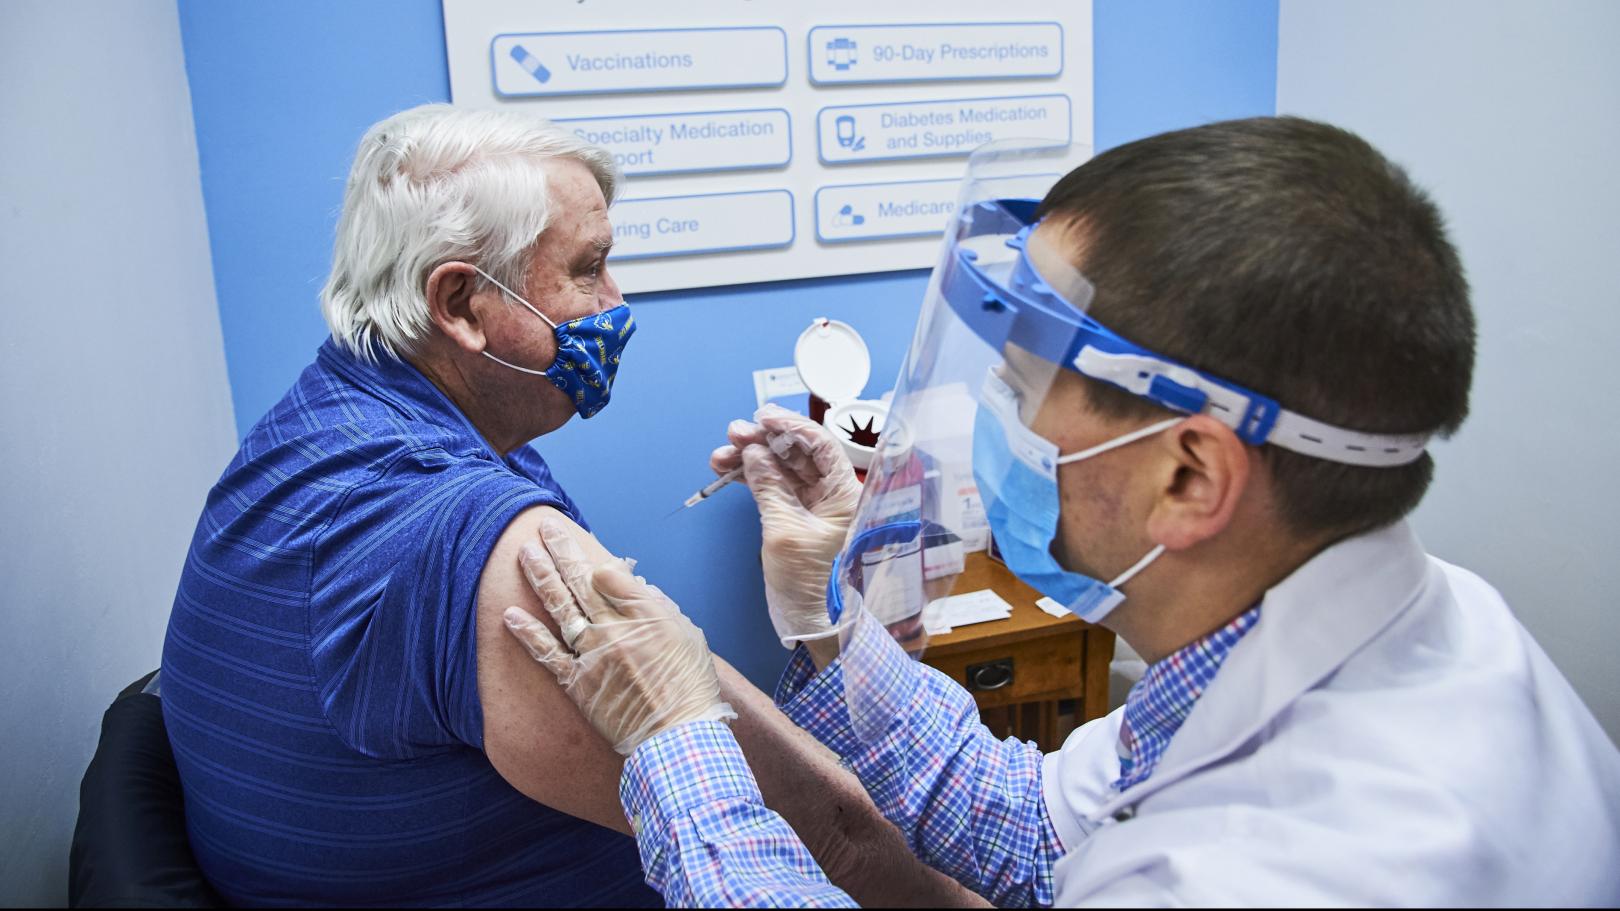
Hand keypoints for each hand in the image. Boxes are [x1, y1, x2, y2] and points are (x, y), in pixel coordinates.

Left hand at [503, 514, 734, 755]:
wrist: (677, 735)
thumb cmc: (690, 687)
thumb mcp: (688, 636)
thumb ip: (659, 608)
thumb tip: (636, 586)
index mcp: (646, 615)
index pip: (612, 575)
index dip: (592, 559)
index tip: (578, 546)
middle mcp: (615, 629)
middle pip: (581, 581)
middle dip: (561, 550)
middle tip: (545, 527)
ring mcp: (593, 654)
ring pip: (560, 607)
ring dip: (541, 577)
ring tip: (525, 553)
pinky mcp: (578, 682)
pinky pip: (547, 654)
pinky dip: (528, 633)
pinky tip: (510, 614)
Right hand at [710, 404, 862, 649]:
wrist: (814, 624)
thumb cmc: (812, 584)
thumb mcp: (786, 533)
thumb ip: (769, 489)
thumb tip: (755, 454)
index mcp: (846, 493)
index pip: (821, 445)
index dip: (790, 426)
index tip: (761, 418)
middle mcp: (833, 494)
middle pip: (797, 453)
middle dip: (764, 440)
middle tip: (734, 434)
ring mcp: (813, 505)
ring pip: (780, 468)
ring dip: (751, 457)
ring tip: (721, 455)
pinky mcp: (796, 517)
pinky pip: (773, 486)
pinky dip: (750, 478)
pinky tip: (728, 471)